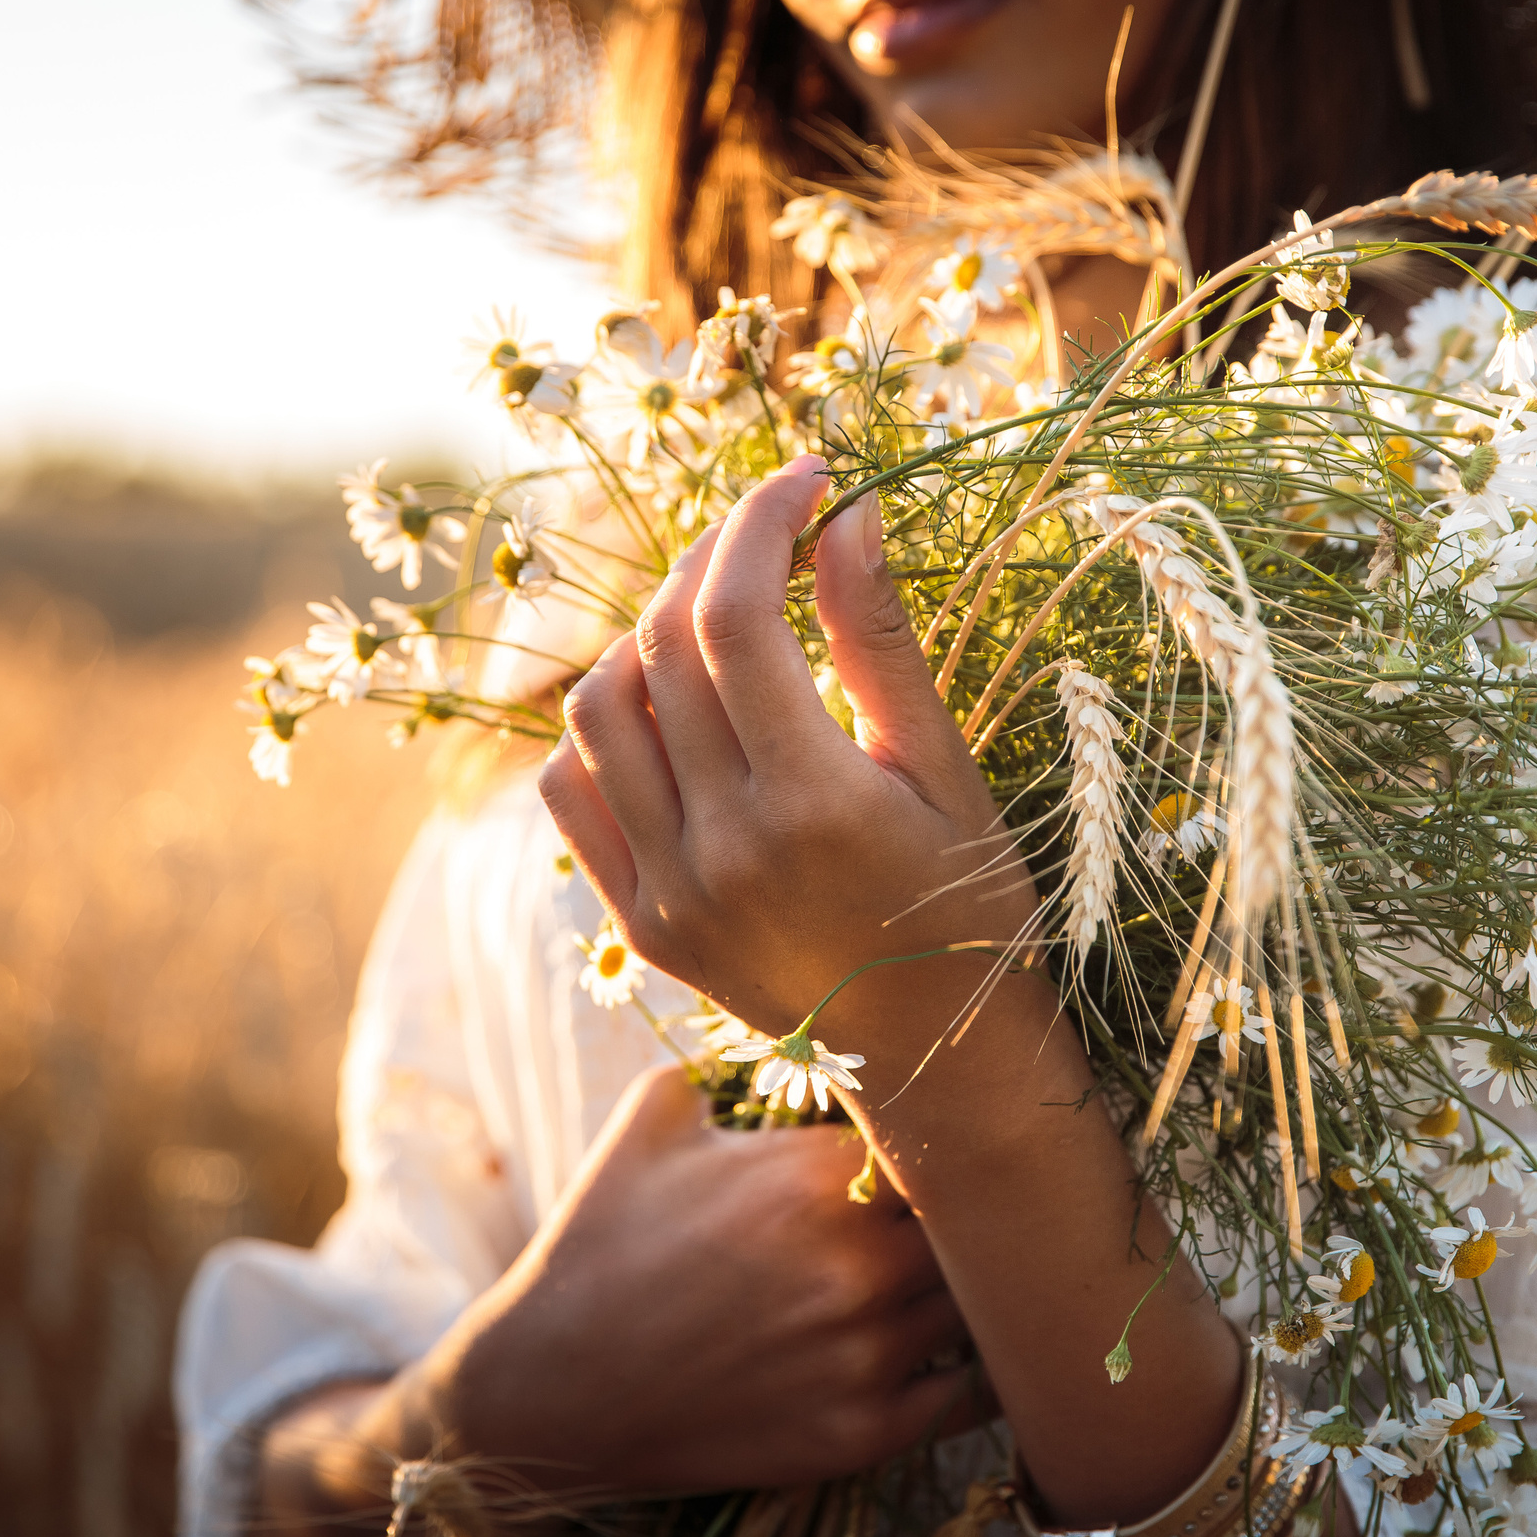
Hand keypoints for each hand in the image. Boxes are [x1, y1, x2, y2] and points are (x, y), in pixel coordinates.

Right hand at [268, 1064, 981, 1524]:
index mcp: (823, 1173)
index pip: (942, 1137)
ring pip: (982, 1306)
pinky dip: (973, 1367)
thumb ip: (739, 1059)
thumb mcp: (655, 1114)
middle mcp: (861, 1261)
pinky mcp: (863, 1432)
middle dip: (967, 1214)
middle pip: (980, 1223)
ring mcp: (867, 1353)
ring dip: (972, 1287)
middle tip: (959, 1209)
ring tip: (961, 1273)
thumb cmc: (602, 1238)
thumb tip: (801, 1026)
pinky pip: (968, 1393)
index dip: (944, 1138)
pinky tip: (952, 1345)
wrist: (553, 1384)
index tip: (934, 1140)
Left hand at [539, 455, 1038, 1075]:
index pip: (741, 618)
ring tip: (715, 619)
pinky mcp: (638, 923)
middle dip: (713, 558)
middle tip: (769, 532)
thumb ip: (883, 642)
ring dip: (647, 636)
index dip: (763, 522)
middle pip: (665, 647)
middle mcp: (724, 849)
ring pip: (597, 708)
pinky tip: (668, 705)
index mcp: (814, 805)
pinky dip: (601, 726)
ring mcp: (668, 892)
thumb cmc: (967, 902)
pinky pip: (568, 789)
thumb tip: (847, 515)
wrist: (934, 1057)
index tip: (807, 479)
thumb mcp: (947, 769)